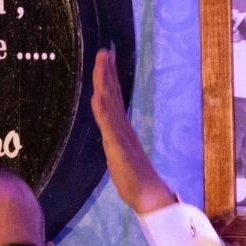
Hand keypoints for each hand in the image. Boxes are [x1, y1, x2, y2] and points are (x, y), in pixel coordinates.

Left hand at [92, 47, 176, 215]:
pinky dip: (102, 110)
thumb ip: (116, 138)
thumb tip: (111, 127)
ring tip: (102, 62)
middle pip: (113, 94)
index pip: (114, 97)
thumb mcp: (119, 153)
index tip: (107, 57)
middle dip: (107, 72)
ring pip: (110, 103)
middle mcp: (121, 126)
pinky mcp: (117, 146)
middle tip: (105, 51)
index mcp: (122, 127)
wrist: (147, 194)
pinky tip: (98, 96)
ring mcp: (120, 134)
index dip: (109, 77)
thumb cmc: (134, 178)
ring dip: (105, 82)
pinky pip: (109, 126)